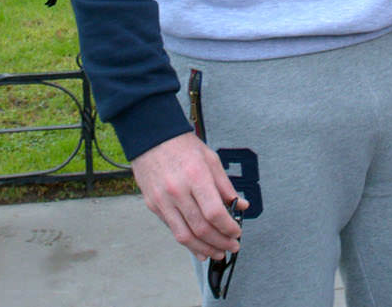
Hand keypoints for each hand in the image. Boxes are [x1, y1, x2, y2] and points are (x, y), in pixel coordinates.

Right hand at [131, 132, 242, 258]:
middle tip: (232, 247)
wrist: (151, 139)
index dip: (228, 227)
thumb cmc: (182, 146)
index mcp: (196, 176)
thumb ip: (226, 186)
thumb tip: (241, 205)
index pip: (214, 212)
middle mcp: (178, 191)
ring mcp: (163, 201)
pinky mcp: (154, 206)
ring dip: (204, 249)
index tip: (237, 232)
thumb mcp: (211, 159)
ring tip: (218, 253)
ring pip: (185, 236)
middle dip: (220, 242)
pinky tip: (199, 249)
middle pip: (201, 228)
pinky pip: (172, 230)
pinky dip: (188, 244)